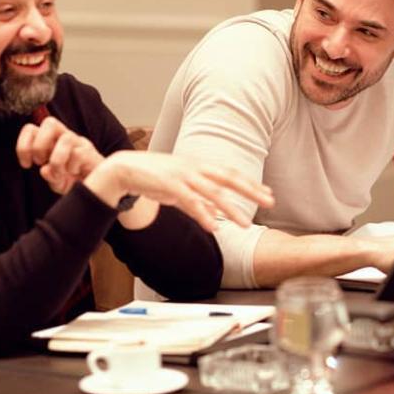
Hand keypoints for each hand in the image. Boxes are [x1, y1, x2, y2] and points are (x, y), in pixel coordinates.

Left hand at [16, 117, 103, 193]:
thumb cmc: (76, 181)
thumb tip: (45, 170)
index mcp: (52, 141)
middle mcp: (66, 137)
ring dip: (57, 159)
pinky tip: (75, 175)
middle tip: (42, 162)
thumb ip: (50, 176)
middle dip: (40, 145)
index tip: (27, 165)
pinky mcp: (91, 152)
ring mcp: (80, 143)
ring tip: (60, 172)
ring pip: (66, 137)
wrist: (99, 188)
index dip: (24, 145)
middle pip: (50, 122)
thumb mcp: (57, 182)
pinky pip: (78, 154)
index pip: (32, 129)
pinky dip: (72, 168)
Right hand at [99, 150, 273, 231]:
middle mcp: (195, 168)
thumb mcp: (180, 189)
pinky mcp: (169, 185)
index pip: (231, 174)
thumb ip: (197, 202)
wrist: (124, 169)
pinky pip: (190, 201)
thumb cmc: (154, 178)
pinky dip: (202, 214)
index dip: (250, 183)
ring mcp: (183, 175)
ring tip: (245, 223)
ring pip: (212, 191)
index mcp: (199, 166)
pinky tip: (214, 227)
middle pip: (228, 178)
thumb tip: (214, 216)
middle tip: (269, 201)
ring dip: (231, 208)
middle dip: (250, 190)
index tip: (268, 193)